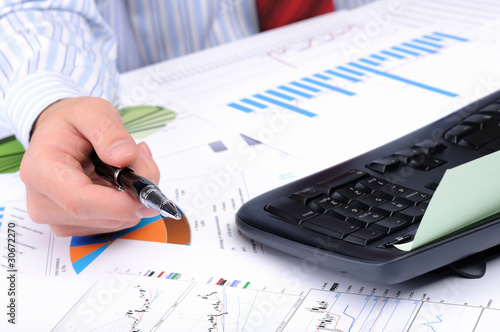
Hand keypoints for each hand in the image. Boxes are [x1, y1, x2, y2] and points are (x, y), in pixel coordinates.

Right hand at [20, 97, 159, 236]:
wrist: (57, 135)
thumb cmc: (70, 124)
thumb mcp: (91, 111)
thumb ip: (108, 131)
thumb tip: (124, 156)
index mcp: (41, 171)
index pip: (79, 201)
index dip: (117, 204)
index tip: (146, 197)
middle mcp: (44, 202)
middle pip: (103, 215)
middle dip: (134, 191)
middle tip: (141, 157)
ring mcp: (59, 219)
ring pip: (116, 221)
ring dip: (133, 194)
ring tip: (128, 162)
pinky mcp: (75, 226)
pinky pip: (116, 221)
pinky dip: (129, 201)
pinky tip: (122, 178)